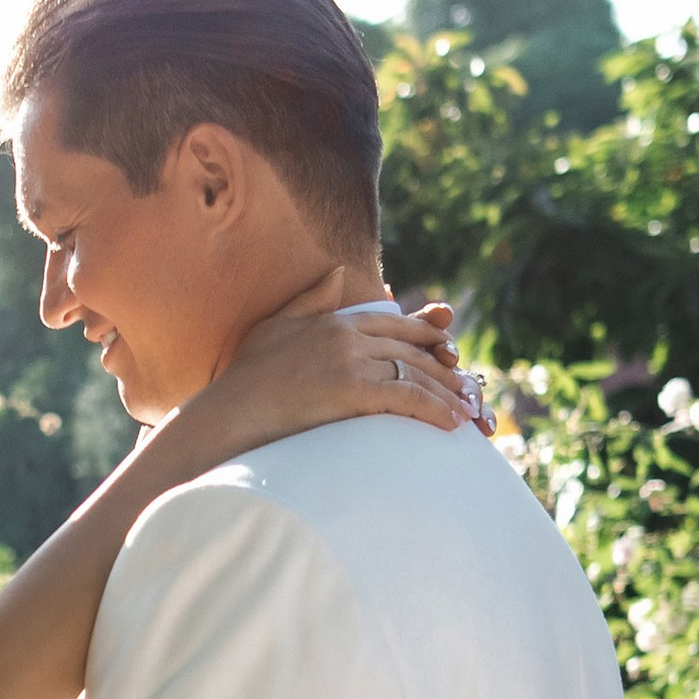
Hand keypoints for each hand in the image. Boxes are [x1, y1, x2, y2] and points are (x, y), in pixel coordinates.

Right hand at [201, 281, 473, 455]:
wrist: (229, 413)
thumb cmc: (245, 379)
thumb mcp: (276, 328)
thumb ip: (310, 300)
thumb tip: (338, 274)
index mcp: (335, 322)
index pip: (394, 324)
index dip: (427, 336)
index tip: (448, 350)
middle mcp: (348, 336)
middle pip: (413, 348)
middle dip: (445, 368)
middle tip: (469, 387)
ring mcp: (351, 361)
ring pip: (416, 372)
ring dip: (447, 393)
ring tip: (468, 412)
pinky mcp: (352, 389)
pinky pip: (407, 397)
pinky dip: (435, 409)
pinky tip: (451, 424)